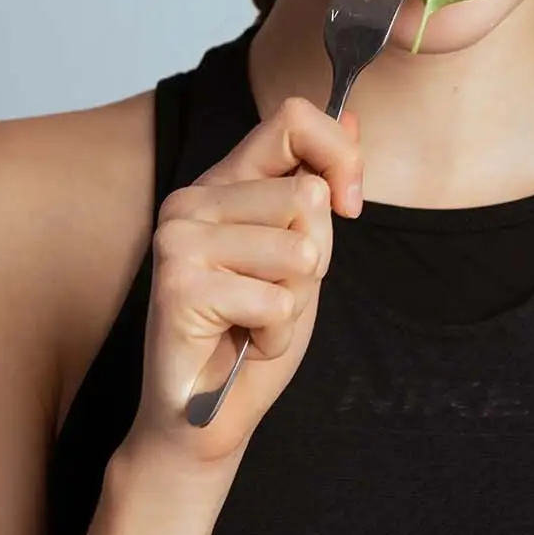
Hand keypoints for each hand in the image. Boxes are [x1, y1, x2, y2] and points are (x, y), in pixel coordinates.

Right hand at [126, 97, 362, 472]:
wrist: (204, 416)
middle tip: (271, 294)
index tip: (348, 207)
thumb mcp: (303, 255)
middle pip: (305, 195)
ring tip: (255, 318)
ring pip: (298, 250)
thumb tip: (355, 119)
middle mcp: (192, 200)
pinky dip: (276, 334)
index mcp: (223, 182)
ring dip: (295, 302)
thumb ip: (319, 191)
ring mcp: (179, 239)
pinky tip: (243, 342)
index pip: (292, 119)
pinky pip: (277, 301)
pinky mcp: (178, 285)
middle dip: (314, 260)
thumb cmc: (251, 334)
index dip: (340, 155)